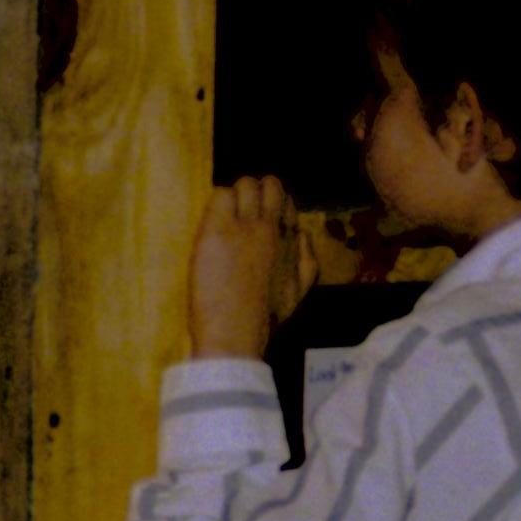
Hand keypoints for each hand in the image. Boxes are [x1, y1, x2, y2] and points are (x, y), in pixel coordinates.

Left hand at [188, 175, 312, 359]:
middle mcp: (272, 228)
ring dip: (236, 195)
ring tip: (226, 215)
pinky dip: (217, 203)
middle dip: (257, 191)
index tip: (262, 218)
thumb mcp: (298, 293)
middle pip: (271, 185)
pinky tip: (213, 224)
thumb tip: (303, 236)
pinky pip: (221, 195)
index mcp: (291, 242)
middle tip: (242, 210)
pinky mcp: (218, 231)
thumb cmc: (264, 321)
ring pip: (246, 185)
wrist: (235, 335)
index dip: (274, 207)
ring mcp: (245, 227)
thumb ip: (307, 264)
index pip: (288, 204)